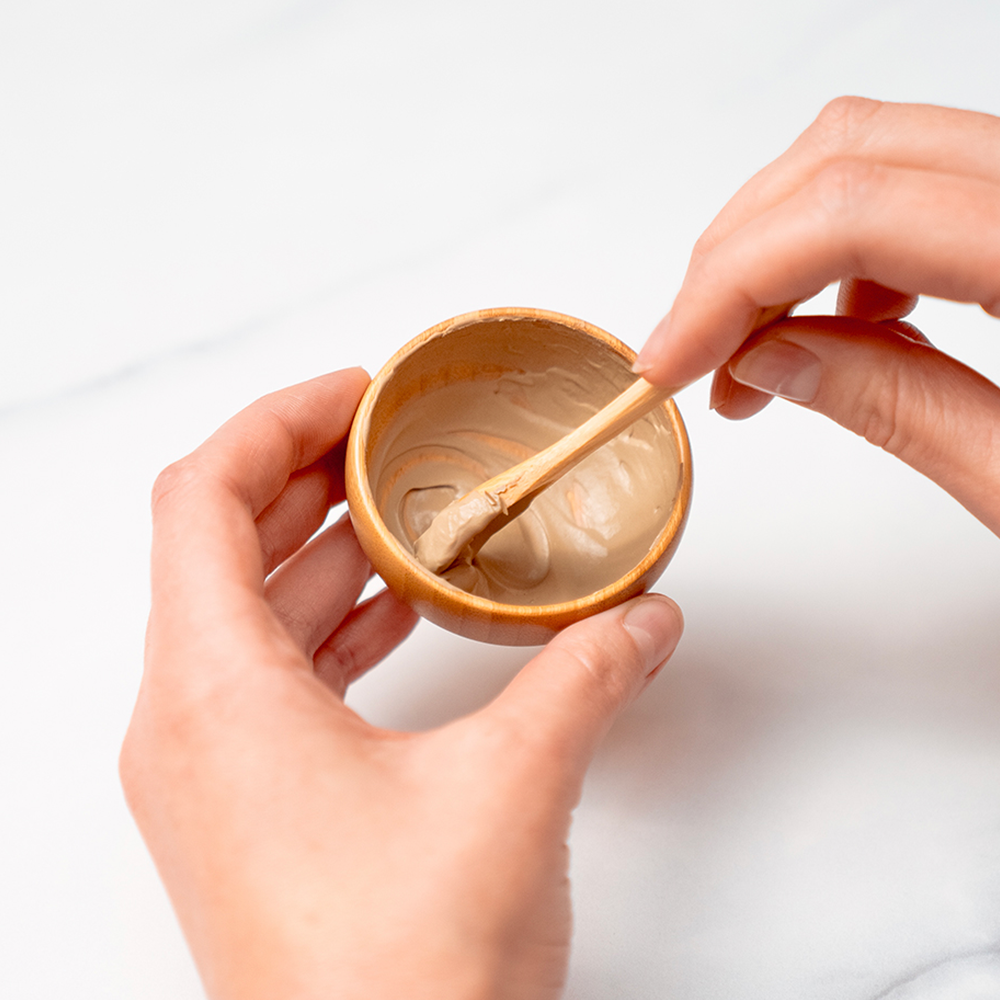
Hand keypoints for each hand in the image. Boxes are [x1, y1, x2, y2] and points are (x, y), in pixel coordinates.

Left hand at [120, 369, 682, 999]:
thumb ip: (584, 680)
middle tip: (390, 441)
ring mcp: (206, 773)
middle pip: (217, 543)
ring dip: (319, 551)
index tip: (357, 394)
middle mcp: (184, 725)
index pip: (202, 496)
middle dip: (307, 476)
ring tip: (404, 515)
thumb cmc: (400, 974)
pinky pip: (267, 676)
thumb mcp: (511, 790)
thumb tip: (641, 620)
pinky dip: (327, 624)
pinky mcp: (244, 811)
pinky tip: (398, 611)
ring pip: (243, 612)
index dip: (277, 420)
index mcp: (213, 691)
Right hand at [635, 97, 999, 534]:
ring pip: (875, 156)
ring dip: (782, 249)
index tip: (665, 363)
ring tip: (754, 356)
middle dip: (736, 255)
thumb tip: (769, 362)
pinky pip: (920, 184)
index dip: (728, 284)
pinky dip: (846, 250)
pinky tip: (838, 328)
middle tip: (688, 354)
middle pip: (849, 153)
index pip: (852, 213)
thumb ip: (903, 410)